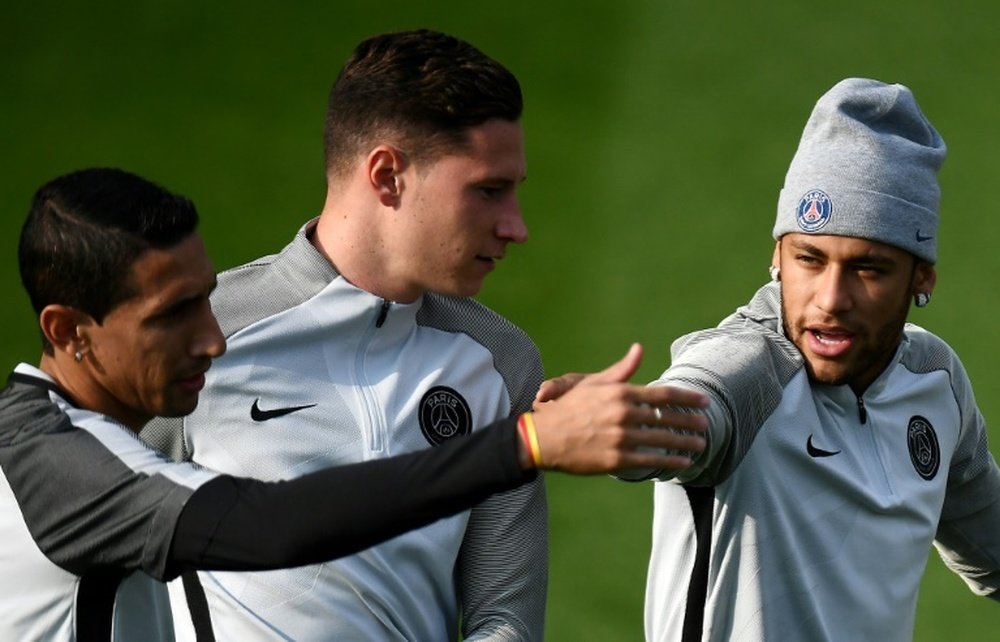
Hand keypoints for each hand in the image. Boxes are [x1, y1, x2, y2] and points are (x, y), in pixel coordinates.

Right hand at [524, 344, 708, 474]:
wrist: (544, 438)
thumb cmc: (569, 409)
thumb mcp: (594, 383)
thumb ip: (622, 370)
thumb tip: (639, 349)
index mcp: (620, 393)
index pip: (662, 395)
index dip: (687, 398)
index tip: (704, 402)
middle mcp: (623, 414)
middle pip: (667, 418)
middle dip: (690, 422)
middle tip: (706, 425)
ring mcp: (621, 438)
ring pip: (662, 441)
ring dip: (685, 444)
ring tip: (700, 445)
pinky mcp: (616, 460)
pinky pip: (650, 461)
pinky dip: (669, 461)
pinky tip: (682, 462)